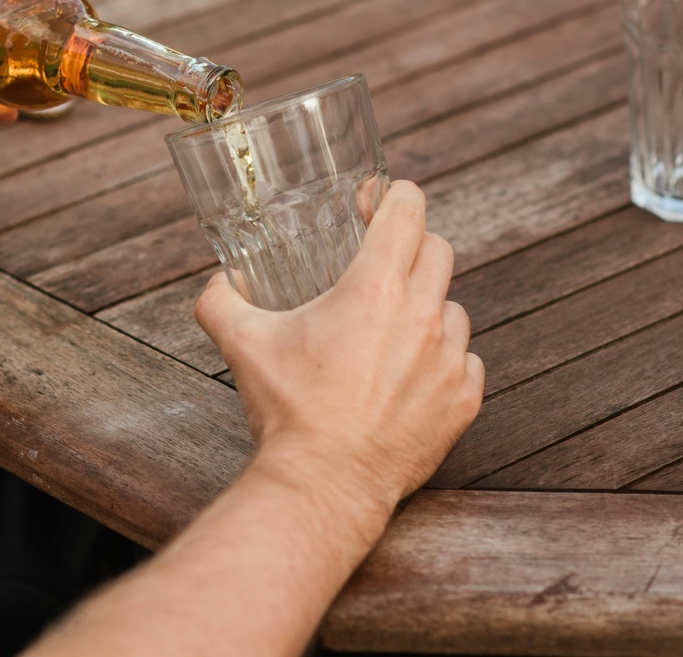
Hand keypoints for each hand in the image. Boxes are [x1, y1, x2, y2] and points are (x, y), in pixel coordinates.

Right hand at [195, 181, 483, 520]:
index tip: (378, 201)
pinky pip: (466, 362)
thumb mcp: (241, 344)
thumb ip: (220, 301)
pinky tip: (410, 377)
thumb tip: (216, 284)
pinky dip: (443, 362)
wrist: (323, 485)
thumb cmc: (288, 412)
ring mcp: (449, 360)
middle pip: (438, 251)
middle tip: (380, 265)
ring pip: (454, 308)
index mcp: (374, 289)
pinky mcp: (462, 401)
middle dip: (411, 248)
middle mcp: (422, 316)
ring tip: (390, 333)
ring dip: (428, 309)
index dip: (394, 196)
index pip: (408, 211)